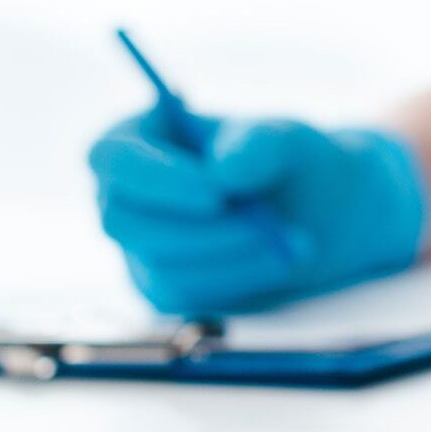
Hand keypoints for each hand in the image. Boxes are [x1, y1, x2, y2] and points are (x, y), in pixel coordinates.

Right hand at [88, 109, 427, 314]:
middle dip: (197, 229)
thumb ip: (259, 143)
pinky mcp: (164, 287)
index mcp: (136, 138)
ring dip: (229, 256)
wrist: (316, 209)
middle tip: (263, 227)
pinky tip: (281, 260)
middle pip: (124, 220)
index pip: (114, 157)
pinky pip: (187, 293)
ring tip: (295, 240)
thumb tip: (225, 172)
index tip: (216, 193)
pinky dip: (238, 278)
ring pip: (159, 263)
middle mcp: (123, 194)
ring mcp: (139, 245)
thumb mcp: (286, 138)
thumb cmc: (287, 160)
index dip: (157, 178)